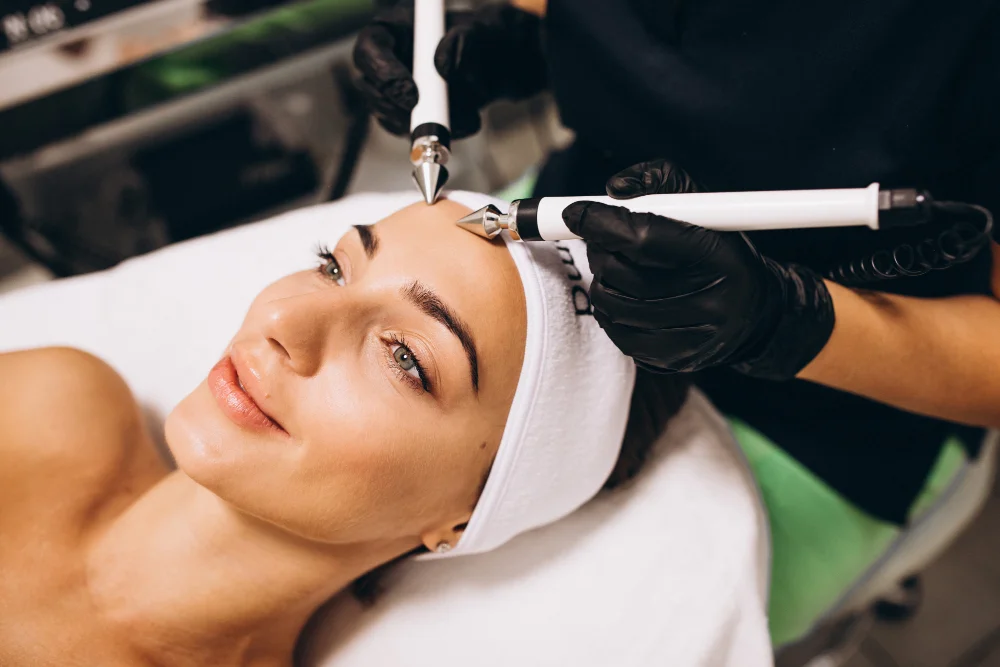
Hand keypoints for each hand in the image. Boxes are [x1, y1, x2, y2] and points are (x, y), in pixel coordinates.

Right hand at [352, 2, 547, 138]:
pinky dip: (440, 135)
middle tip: (435, 118)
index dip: (383, 73)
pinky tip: (468, 123)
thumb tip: (443, 65)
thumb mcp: (478, 32)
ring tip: (466, 118)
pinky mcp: (407, 117)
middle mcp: (386, 62)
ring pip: (391, 117)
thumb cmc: (481, 38)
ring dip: (425, 126)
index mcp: (392, 31)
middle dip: (399, 109)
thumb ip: (463, 42)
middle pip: (370, 90)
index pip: (370, 49)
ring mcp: (393, 93)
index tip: (412, 94)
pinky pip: (413, 134)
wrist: (496, 64)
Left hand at [562, 160, 835, 378]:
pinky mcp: (674, 361)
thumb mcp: (706, 206)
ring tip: (615, 267)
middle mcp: (710, 302)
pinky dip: (610, 311)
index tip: (576, 212)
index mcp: (720, 256)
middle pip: (621, 273)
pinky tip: (624, 297)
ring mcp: (691, 338)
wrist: (756, 315)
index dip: (602, 222)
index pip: (644, 237)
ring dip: (602, 281)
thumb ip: (662, 182)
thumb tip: (615, 189)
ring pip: (612, 304)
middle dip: (600, 250)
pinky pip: (617, 332)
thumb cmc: (722, 251)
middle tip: (601, 239)